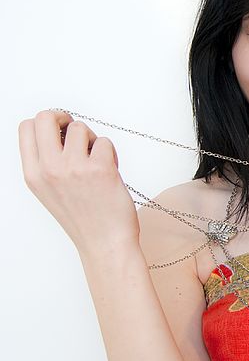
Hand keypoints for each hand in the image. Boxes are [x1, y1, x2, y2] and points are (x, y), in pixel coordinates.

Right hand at [18, 109, 139, 253]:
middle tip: (78, 133)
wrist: (105, 243)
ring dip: (92, 140)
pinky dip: (110, 154)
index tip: (60, 130)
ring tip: (97, 161)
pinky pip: (104, 141)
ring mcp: (74, 167)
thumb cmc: (83, 217)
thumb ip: (47, 163)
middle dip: (64, 117)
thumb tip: (58, 131)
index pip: (26, 127)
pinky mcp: (100, 168)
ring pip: (80, 127)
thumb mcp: (49, 191)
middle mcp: (49, 169)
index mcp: (33, 174)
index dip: (46, 122)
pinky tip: (110, 172)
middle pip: (46, 117)